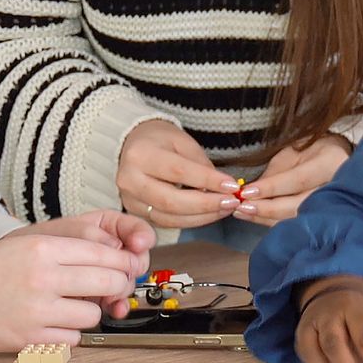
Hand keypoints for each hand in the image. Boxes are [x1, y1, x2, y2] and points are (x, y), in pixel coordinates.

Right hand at [0, 233, 145, 350]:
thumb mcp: (24, 245)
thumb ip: (65, 252)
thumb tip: (111, 262)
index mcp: (43, 248)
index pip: (104, 254)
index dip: (121, 263)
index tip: (124, 268)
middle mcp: (43, 278)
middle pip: (108, 283)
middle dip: (116, 287)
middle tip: (110, 290)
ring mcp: (37, 311)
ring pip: (92, 315)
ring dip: (87, 313)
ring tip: (68, 307)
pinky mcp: (29, 339)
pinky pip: (71, 340)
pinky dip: (68, 335)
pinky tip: (52, 324)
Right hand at [116, 120, 240, 229]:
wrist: (132, 146)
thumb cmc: (160, 140)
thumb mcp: (182, 141)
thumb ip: (200, 164)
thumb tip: (221, 188)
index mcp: (141, 155)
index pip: (179, 171)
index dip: (208, 180)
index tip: (232, 186)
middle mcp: (130, 180)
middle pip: (171, 201)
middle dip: (206, 205)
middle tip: (231, 202)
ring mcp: (130, 199)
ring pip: (170, 217)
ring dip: (202, 217)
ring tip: (225, 208)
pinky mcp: (135, 212)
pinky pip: (166, 222)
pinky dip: (191, 221)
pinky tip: (209, 214)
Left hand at [235, 134, 351, 225]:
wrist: (337, 158)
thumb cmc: (313, 150)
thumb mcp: (294, 152)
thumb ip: (276, 173)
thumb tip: (252, 193)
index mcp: (331, 163)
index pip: (297, 180)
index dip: (271, 188)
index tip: (246, 192)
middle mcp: (337, 187)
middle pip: (298, 205)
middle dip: (266, 209)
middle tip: (241, 207)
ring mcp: (334, 205)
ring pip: (296, 218)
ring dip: (265, 218)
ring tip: (242, 213)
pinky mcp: (324, 218)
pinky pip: (296, 224)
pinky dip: (272, 222)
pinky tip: (254, 218)